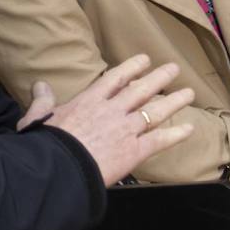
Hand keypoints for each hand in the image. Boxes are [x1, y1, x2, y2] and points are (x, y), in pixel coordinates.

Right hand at [42, 54, 194, 184]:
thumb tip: (39, 85)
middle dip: (159, 78)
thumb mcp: (39, 117)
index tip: (145, 59)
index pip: (115, 78)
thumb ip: (43, 101)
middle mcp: (112, 111)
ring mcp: (125, 130)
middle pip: (141, 90)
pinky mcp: (134, 152)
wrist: (58, 169)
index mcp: (89, 101)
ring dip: (174, 101)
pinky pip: (159, 141)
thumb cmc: (46, 144)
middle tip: (174, 68)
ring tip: (189, 93)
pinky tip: (190, 129)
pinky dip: (176, 135)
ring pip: (155, 112)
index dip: (132, 67)